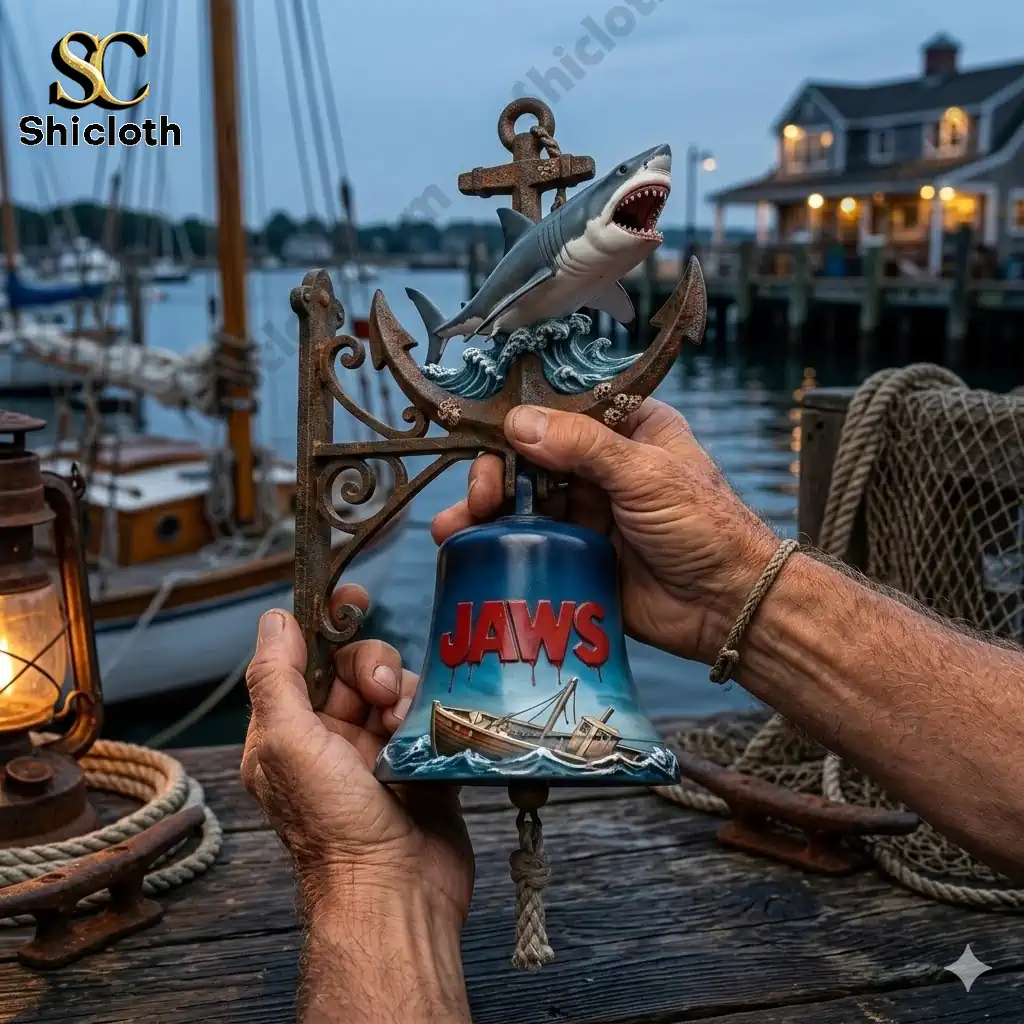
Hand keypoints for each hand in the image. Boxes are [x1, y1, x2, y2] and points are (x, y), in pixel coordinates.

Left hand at [242, 585, 473, 927]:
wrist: (397, 891)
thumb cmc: (333, 828)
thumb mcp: (287, 744)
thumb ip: (276, 678)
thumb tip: (274, 619)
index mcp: (290, 734)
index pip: (304, 660)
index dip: (326, 623)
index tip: (352, 597)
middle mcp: (332, 739)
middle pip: (355, 665)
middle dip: (370, 667)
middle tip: (379, 693)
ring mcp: (379, 750)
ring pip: (397, 685)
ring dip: (402, 693)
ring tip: (403, 726)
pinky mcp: (421, 760)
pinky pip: (429, 711)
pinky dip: (429, 713)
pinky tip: (427, 735)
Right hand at [432, 400, 779, 665]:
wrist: (728, 606)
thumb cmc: (706, 528)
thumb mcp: (646, 474)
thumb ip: (583, 446)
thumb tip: (518, 421)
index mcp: (627, 429)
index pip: (561, 409)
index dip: (520, 416)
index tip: (485, 428)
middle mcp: (602, 465)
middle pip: (531, 454)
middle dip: (496, 469)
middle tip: (482, 492)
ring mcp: (587, 510)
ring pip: (522, 498)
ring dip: (485, 507)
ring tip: (456, 525)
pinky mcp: (576, 553)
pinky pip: (528, 541)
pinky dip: (496, 541)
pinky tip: (464, 545)